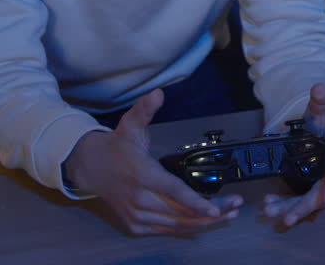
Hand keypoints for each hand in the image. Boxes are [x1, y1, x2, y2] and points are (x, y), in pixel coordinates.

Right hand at [64, 88, 241, 235]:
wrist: (89, 169)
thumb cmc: (116, 148)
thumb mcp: (129, 125)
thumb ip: (144, 110)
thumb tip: (157, 93)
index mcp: (143, 175)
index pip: (174, 191)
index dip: (196, 203)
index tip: (215, 209)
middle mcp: (140, 199)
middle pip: (181, 212)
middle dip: (212, 213)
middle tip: (235, 207)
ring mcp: (136, 216)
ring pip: (176, 225)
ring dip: (204, 223)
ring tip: (228, 215)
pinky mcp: (135, 226)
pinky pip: (166, 231)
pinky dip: (187, 228)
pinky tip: (205, 223)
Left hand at [262, 83, 324, 226]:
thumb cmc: (322, 127)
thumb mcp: (319, 113)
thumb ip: (319, 101)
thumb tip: (320, 87)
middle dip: (303, 207)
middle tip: (284, 218)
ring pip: (317, 202)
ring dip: (294, 209)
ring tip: (270, 210)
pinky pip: (314, 205)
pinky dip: (296, 208)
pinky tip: (277, 206)